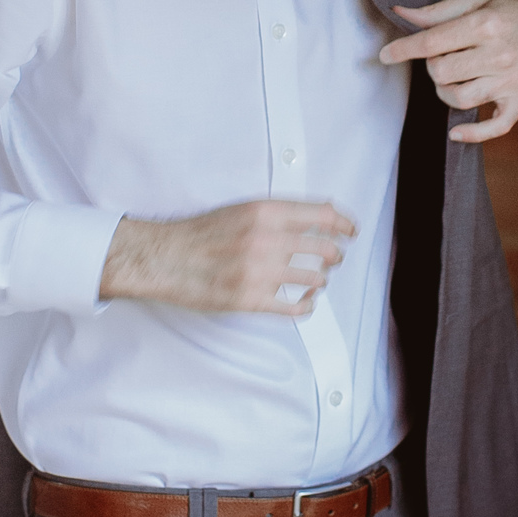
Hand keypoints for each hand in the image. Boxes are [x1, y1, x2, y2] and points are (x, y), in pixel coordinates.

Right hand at [99, 199, 356, 315]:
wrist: (166, 257)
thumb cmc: (202, 233)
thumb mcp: (242, 209)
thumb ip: (279, 212)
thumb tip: (321, 214)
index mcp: (265, 212)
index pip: (323, 214)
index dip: (345, 223)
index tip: (351, 230)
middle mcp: (266, 239)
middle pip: (325, 248)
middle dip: (335, 255)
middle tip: (333, 258)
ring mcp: (259, 271)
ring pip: (315, 278)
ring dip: (321, 279)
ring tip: (316, 279)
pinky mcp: (250, 299)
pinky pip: (295, 306)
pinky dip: (308, 305)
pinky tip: (306, 301)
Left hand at [379, 0, 517, 144]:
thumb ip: (439, 11)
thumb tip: (402, 14)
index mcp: (485, 24)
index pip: (432, 42)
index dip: (403, 49)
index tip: (385, 55)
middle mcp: (497, 54)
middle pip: (441, 72)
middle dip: (432, 66)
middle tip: (441, 57)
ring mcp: (510, 81)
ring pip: (458, 98)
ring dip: (445, 91)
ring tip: (453, 77)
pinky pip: (494, 127)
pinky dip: (472, 134)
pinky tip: (456, 132)